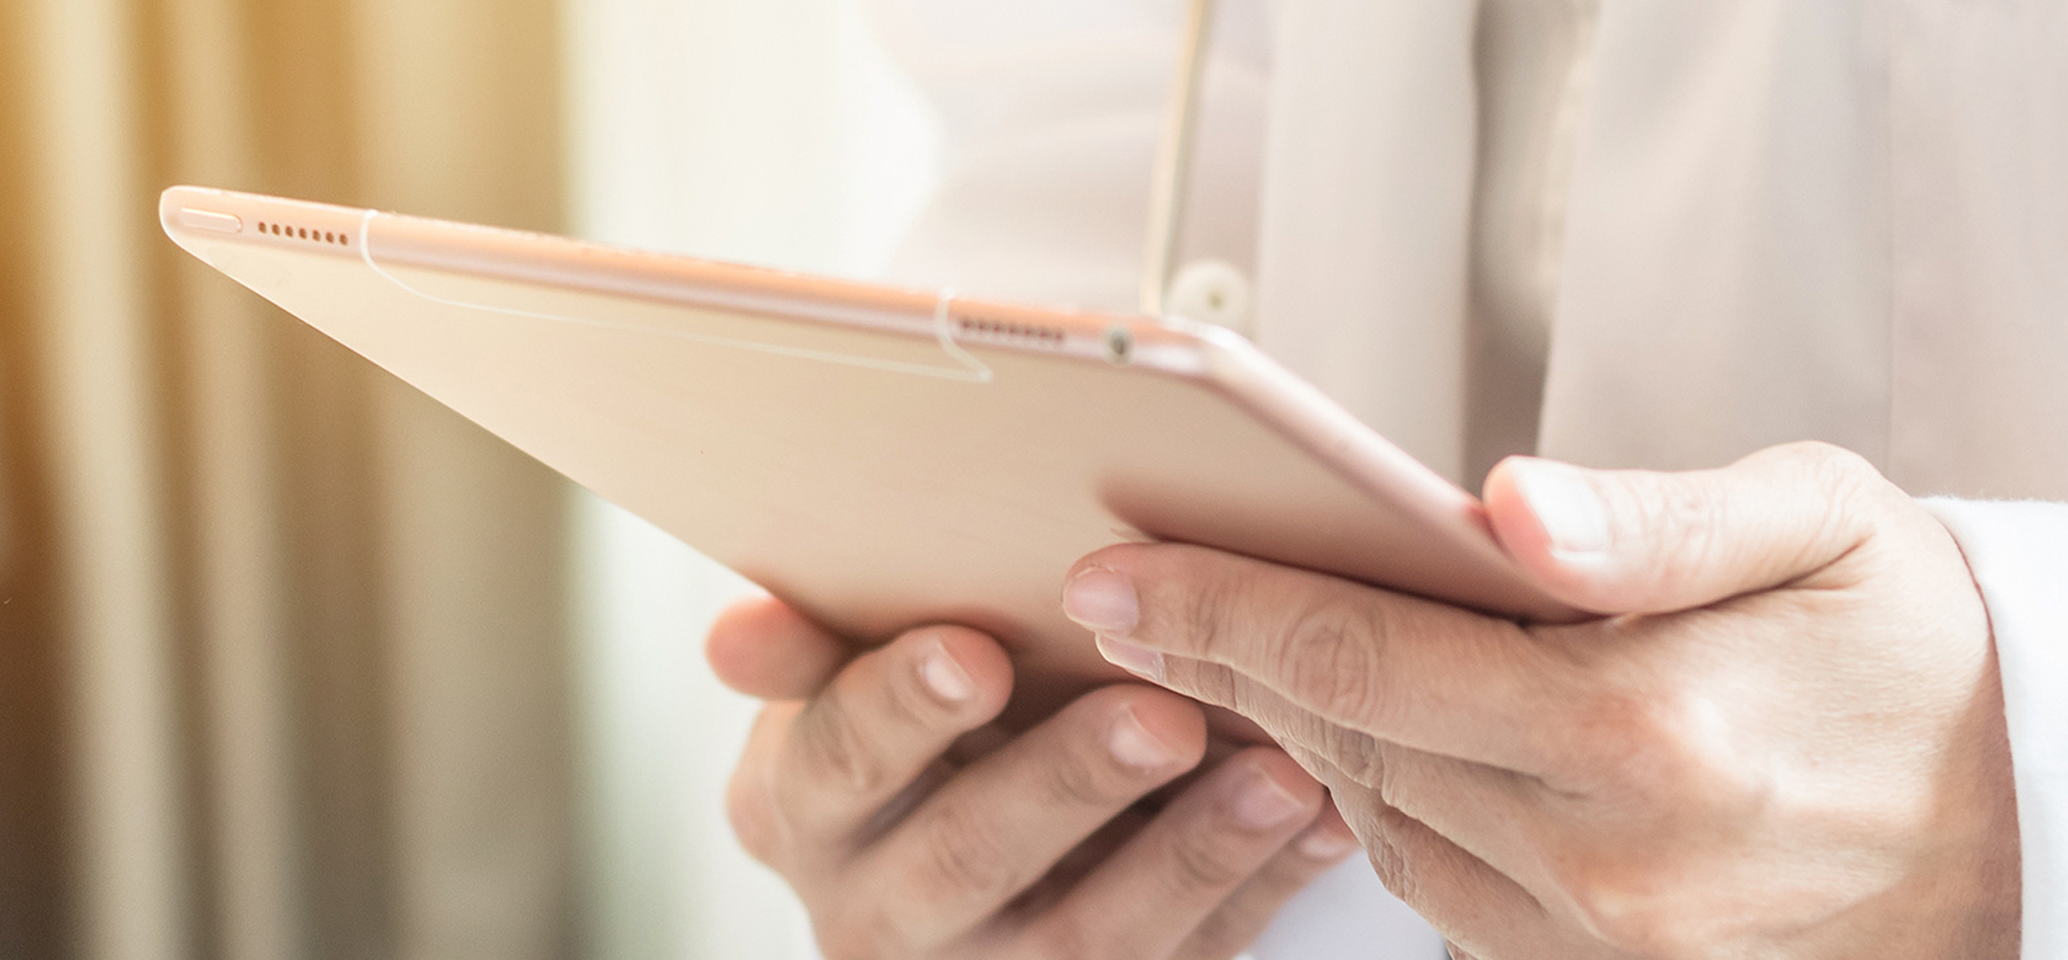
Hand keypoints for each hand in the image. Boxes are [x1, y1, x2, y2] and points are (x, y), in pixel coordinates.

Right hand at [707, 595, 1363, 958]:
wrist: (971, 853)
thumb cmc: (919, 724)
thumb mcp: (845, 676)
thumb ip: (809, 645)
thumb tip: (740, 630)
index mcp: (799, 810)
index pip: (838, 760)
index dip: (904, 707)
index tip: (979, 649)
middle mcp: (876, 917)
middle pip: (966, 859)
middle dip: (1068, 785)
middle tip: (1162, 716)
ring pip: (1086, 943)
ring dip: (1192, 855)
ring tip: (1282, 776)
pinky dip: (1262, 890)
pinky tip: (1327, 822)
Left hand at [1059, 443, 2017, 959]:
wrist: (2053, 815)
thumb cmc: (1927, 647)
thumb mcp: (1821, 523)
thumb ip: (1652, 517)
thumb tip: (1500, 504)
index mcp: (1648, 733)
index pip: (1361, 662)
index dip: (1218, 610)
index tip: (1112, 571)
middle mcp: (1613, 866)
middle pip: (1350, 752)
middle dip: (1232, 666)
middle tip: (1133, 600)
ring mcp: (1615, 952)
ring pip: (1387, 834)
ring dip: (1311, 745)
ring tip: (1243, 656)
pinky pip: (1456, 903)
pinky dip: (1403, 818)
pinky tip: (1383, 747)